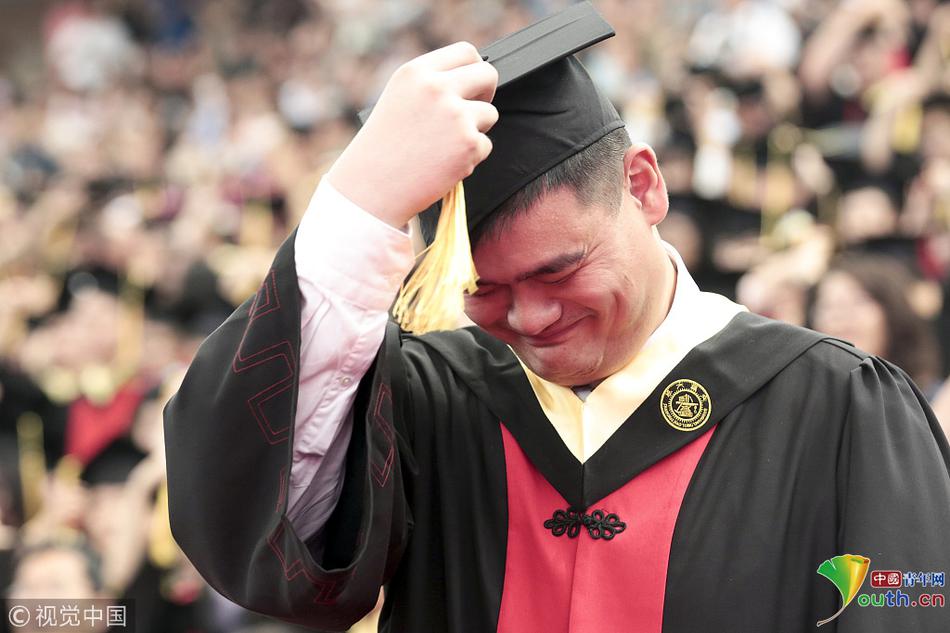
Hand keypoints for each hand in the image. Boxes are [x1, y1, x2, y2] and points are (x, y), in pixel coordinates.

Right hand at [327, 42, 498, 227]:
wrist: (373, 187)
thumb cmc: (383, 148)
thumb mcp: (400, 99)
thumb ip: (432, 84)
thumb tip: (471, 81)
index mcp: (417, 72)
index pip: (465, 52)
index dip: (474, 69)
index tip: (472, 85)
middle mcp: (438, 88)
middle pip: (488, 74)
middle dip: (487, 92)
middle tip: (473, 111)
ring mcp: (456, 115)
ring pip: (490, 114)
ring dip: (476, 130)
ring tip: (444, 146)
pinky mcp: (469, 143)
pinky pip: (485, 145)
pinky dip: (471, 158)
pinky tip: (443, 164)